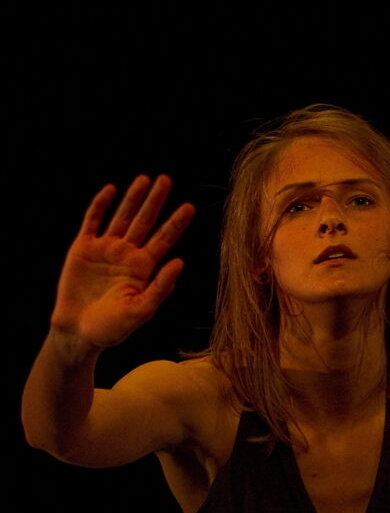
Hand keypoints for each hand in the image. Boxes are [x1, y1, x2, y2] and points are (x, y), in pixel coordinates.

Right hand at [50, 175, 194, 349]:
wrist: (78, 333)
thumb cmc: (112, 328)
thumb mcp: (141, 310)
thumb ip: (161, 287)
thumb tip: (180, 261)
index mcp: (143, 268)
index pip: (164, 240)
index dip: (176, 223)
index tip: (189, 207)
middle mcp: (127, 255)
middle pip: (145, 222)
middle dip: (155, 202)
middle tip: (166, 180)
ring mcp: (105, 249)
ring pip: (122, 217)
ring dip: (132, 198)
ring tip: (145, 179)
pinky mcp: (83, 248)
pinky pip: (93, 222)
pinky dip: (100, 205)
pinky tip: (111, 190)